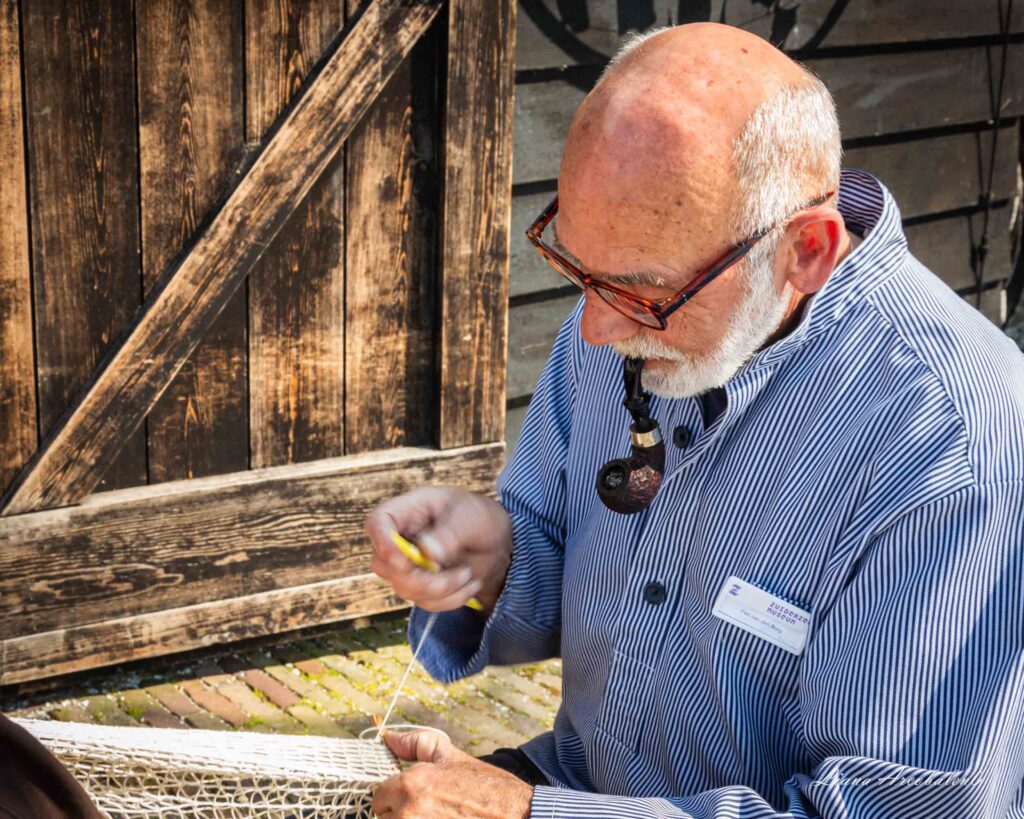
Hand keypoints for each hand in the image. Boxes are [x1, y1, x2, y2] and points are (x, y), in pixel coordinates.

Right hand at [364, 487, 513, 613]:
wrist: (501, 544)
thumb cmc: (482, 520)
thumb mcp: (473, 518)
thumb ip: (450, 533)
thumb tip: (427, 552)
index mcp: (410, 509)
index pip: (378, 522)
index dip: (382, 542)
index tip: (403, 561)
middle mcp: (402, 537)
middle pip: (383, 564)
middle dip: (419, 578)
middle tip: (458, 574)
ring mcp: (408, 563)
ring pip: (403, 588)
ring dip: (440, 591)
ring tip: (469, 576)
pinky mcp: (420, 585)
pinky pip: (422, 602)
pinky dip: (449, 600)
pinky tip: (470, 585)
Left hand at [372, 730, 532, 817]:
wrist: (513, 814)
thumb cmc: (484, 787)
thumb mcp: (449, 756)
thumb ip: (415, 743)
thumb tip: (389, 739)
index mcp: (410, 785)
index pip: (378, 797)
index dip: (394, 796)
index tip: (412, 798)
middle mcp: (408, 813)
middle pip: (385, 818)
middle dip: (401, 814)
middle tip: (427, 809)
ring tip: (435, 817)